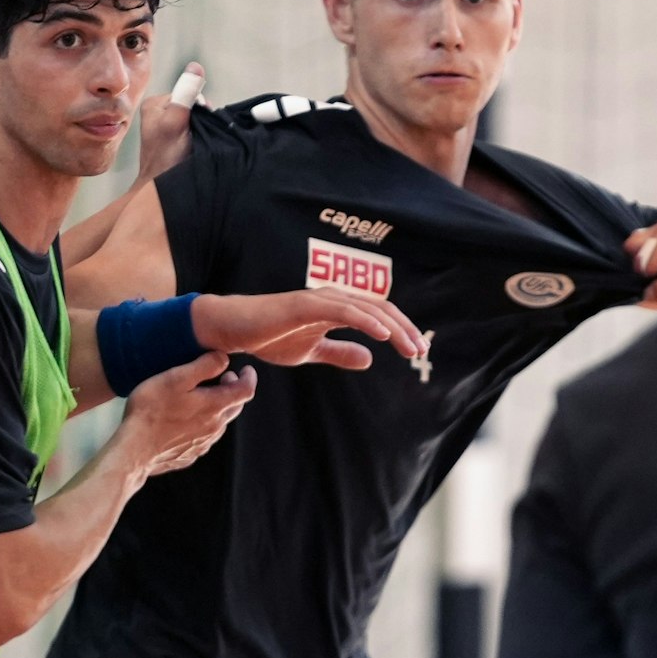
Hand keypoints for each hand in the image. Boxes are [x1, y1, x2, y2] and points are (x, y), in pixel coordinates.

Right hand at [120, 351, 256, 476]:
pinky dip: (204, 423)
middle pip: (235, 406)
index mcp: (214, 406)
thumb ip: (204, 366)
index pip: (246, 391)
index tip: (247, 369)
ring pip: (220, 422)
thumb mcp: (176, 378)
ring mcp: (203, 443)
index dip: (250, 377)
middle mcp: (214, 427)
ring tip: (204, 396)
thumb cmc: (152, 411)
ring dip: (218, 407)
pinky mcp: (190, 454)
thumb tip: (224, 359)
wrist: (134, 450)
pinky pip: (205, 436)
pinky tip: (188, 419)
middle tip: (225, 377)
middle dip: (233, 389)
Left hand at [136, 62, 205, 183]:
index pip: (188, 94)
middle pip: (193, 105)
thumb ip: (186, 93)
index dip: (199, 108)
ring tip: (194, 145)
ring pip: (196, 119)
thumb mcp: (177, 122)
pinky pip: (194, 131)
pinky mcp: (175, 140)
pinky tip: (193, 150)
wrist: (162, 192)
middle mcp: (159, 112)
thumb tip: (195, 66)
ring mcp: (167, 127)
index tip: (195, 128)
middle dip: (201, 120)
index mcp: (154, 103)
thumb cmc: (167, 160)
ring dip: (201, 130)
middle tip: (195, 139)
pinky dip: (199, 138)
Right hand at [191, 289, 426, 369]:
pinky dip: (365, 320)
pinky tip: (381, 334)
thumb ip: (339, 352)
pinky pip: (342, 311)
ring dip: (392, 327)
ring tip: (409, 347)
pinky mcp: (305, 305)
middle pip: (381, 308)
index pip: (379, 315)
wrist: (234, 329)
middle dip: (405, 329)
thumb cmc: (269, 336)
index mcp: (337, 309)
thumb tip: (369, 358)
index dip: (401, 330)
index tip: (417, 351)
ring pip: (367, 308)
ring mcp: (320, 299)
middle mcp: (333, 299)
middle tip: (421, 351)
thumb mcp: (311, 351)